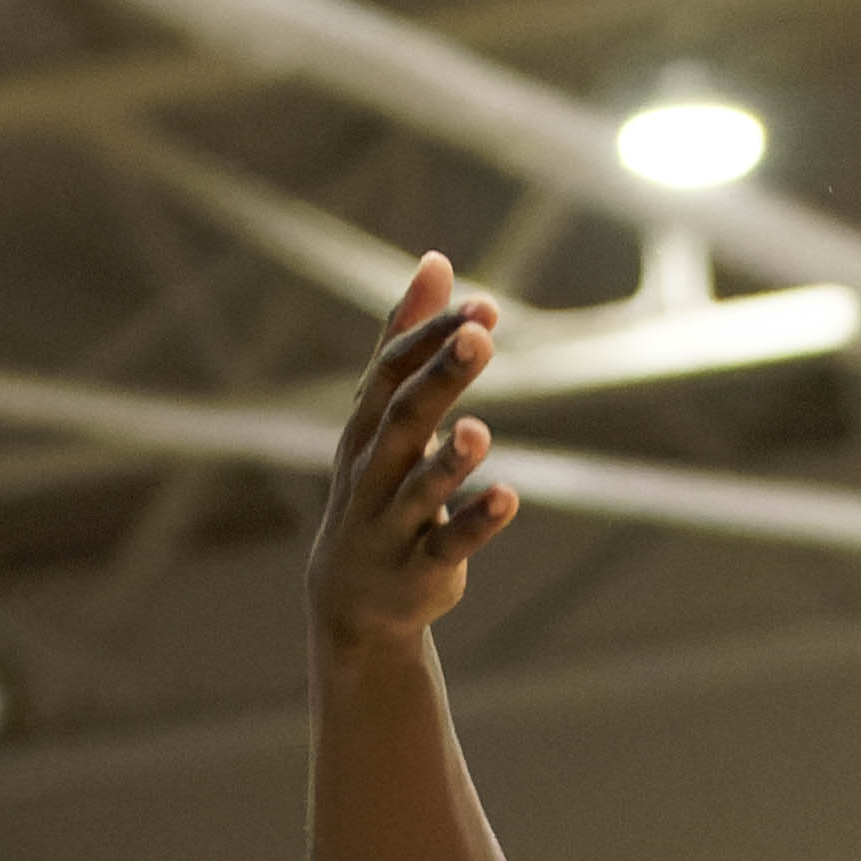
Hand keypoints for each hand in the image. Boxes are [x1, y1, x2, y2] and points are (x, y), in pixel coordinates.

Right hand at [312, 251, 518, 638]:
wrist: (352, 600)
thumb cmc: (377, 487)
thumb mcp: (385, 415)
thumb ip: (409, 339)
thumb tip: (435, 259)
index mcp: (366, 428)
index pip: (393, 371)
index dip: (433, 337)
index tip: (482, 306)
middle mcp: (373, 470)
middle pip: (403, 417)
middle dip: (439, 377)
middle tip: (480, 338)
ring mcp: (393, 523)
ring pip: (420, 488)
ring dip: (449, 459)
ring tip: (479, 429)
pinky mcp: (421, 569)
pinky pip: (448, 544)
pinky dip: (476, 521)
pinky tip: (509, 497)